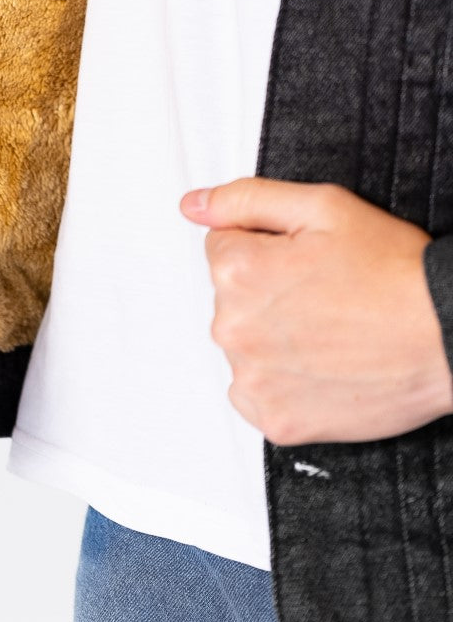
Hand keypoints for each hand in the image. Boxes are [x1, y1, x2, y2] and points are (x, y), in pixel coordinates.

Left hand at [179, 177, 452, 445]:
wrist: (448, 336)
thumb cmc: (394, 273)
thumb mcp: (321, 206)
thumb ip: (245, 199)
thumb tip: (194, 206)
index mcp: (237, 271)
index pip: (222, 248)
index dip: (269, 248)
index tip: (306, 261)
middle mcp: (234, 329)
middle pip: (232, 300)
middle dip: (268, 293)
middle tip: (327, 296)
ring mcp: (254, 381)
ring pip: (247, 347)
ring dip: (276, 340)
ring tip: (332, 332)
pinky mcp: (277, 422)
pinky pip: (261, 395)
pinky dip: (286, 384)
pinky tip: (325, 367)